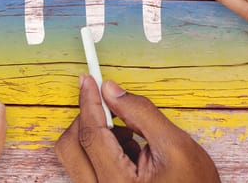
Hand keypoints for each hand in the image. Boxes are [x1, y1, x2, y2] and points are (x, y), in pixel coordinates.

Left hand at [55, 75, 218, 182]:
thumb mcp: (176, 146)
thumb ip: (141, 113)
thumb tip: (111, 90)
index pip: (91, 134)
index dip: (88, 102)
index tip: (88, 80)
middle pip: (70, 145)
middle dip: (87, 118)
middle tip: (109, 105)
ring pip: (74, 156)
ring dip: (95, 136)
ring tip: (131, 138)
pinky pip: (84, 167)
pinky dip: (99, 150)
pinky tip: (128, 152)